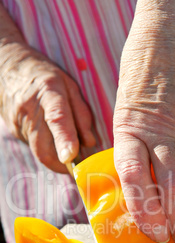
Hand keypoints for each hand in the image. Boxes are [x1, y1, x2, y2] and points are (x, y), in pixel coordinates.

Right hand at [0, 40, 94, 172]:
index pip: (57, 118)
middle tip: (78, 165)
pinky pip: (35, 147)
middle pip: (44, 148)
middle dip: (63, 165)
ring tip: (67, 147)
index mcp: (49, 91)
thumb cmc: (46, 77)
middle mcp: (30, 109)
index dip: (64, 139)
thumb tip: (89, 143)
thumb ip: (82, 114)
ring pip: (41, 152)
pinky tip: (51, 135)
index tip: (70, 157)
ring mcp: (19, 123)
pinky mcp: (15, 132)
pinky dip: (48, 148)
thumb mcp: (70, 87)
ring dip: (57, 157)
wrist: (7, 68)